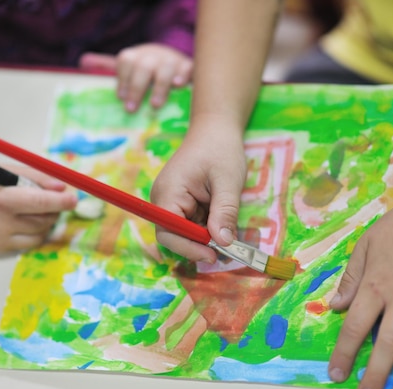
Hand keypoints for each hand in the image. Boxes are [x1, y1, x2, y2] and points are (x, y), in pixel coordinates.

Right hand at [0, 165, 76, 255]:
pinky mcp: (1, 249)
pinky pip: (31, 243)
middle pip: (43, 220)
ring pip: (41, 234)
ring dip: (46, 222)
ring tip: (33, 210)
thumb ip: (39, 177)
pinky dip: (35, 232)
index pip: (38, 202)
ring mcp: (1, 239)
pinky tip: (24, 221)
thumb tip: (63, 188)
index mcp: (3, 198)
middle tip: (51, 201)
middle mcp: (1, 222)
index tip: (73, 200)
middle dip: (54, 210)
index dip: (59, 202)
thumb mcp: (11, 170)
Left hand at [80, 43, 192, 111]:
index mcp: (136, 56)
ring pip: (165, 68)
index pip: (126, 60)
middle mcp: (153, 56)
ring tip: (155, 105)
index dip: (122, 78)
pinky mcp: (187, 67)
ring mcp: (171, 60)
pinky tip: (179, 86)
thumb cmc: (146, 72)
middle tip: (131, 108)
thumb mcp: (128, 68)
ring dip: (159, 86)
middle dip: (136, 87)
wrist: (173, 61)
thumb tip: (83, 62)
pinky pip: (187, 68)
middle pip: (143, 66)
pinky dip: (184, 75)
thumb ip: (106, 67)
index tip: (120, 97)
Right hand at [150, 117, 245, 261]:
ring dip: (205, 236)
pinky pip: (191, 223)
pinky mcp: (181, 203)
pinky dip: (207, 228)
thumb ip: (225, 212)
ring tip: (228, 233)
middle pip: (174, 235)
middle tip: (225, 251)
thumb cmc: (220, 149)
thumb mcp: (228, 181)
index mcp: (168, 192)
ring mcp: (171, 201)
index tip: (213, 255)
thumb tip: (224, 243)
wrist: (216, 129)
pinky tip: (222, 222)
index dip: (187, 247)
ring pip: (185, 232)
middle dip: (198, 244)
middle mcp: (163, 199)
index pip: (167, 231)